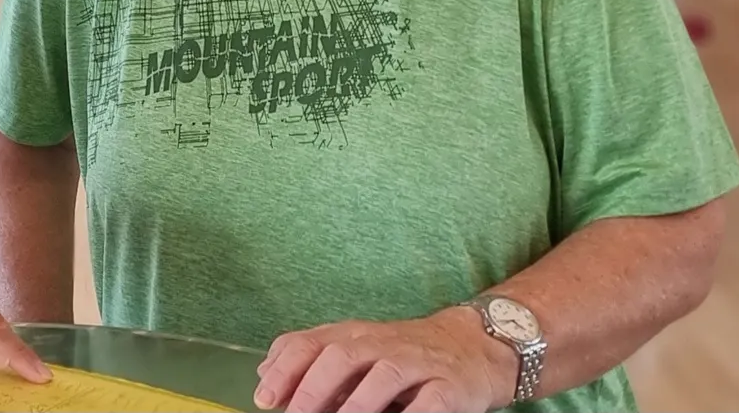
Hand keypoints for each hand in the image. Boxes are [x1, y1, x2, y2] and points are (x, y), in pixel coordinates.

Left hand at [254, 309, 515, 412]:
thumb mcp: (355, 348)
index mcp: (354, 335)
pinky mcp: (449, 387)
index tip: (264, 399)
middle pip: (342, 355)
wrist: (474, 345)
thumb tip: (264, 375)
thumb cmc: (404, 354)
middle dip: (314, 387)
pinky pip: (430, 402)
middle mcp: (383, 344)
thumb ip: (311, 359)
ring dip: (357, 403)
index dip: (284, 370)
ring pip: (385, 375)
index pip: (310, 343)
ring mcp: (418, 364)